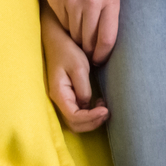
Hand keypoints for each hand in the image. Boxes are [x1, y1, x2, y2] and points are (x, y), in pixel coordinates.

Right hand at [39, 0, 119, 60]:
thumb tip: (104, 33)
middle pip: (88, 40)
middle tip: (87, 54)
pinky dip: (64, 25)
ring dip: (75, 39)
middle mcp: (92, 2)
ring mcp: (71, 1)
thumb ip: (108, 6)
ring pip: (73, 34)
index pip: (107, 38)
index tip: (100, 59)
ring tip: (77, 38)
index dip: (103, 54)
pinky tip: (66, 19)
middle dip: (88, 50)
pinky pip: (61, 22)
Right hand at [41, 9, 107, 130]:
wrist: (58, 41)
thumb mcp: (78, 67)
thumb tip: (87, 104)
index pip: (74, 116)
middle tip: (107, 112)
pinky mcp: (68, 96)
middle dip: (92, 123)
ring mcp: (63, 99)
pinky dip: (89, 114)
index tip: (106, 110)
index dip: (90, 118)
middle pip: (74, 124)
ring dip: (91, 120)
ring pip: (75, 121)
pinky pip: (77, 112)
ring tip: (104, 108)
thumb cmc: (67, 51)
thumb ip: (83, 88)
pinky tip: (99, 103)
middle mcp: (58, 100)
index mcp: (59, 93)